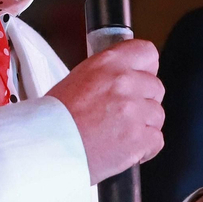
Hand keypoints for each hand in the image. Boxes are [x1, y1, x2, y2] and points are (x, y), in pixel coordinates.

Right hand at [46, 40, 163, 184]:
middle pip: (156, 87)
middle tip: (122, 114)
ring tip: (119, 133)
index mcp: (108, 64)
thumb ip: (108, 75)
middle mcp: (124, 83)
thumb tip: (127, 76)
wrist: (45, 147)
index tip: (140, 77)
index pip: (147, 52)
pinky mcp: (139, 138)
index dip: (146, 68)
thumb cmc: (54, 119)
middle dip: (143, 101)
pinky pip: (156, 140)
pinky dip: (144, 148)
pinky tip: (125, 148)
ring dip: (143, 125)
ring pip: (157, 115)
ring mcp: (134, 111)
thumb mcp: (78, 78)